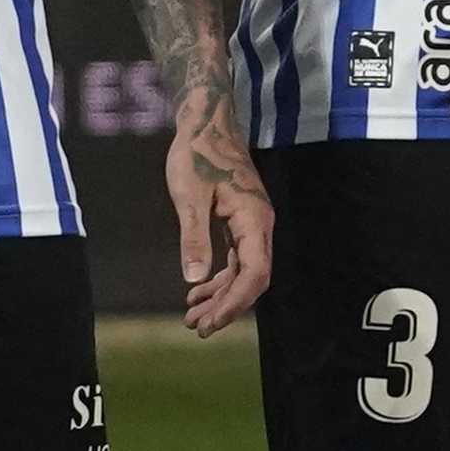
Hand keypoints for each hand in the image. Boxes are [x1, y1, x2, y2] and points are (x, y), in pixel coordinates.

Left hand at [163, 105, 272, 336]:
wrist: (206, 122)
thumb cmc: (197, 154)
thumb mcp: (190, 197)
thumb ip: (194, 237)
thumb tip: (194, 278)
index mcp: (254, 220)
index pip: (254, 275)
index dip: (234, 303)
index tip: (210, 323)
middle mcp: (259, 226)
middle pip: (251, 279)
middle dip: (226, 306)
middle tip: (197, 328)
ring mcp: (251, 224)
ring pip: (243, 271)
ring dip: (221, 295)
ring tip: (193, 316)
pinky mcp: (240, 221)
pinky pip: (236, 259)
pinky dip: (219, 277)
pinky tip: (198, 289)